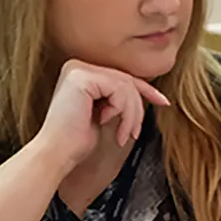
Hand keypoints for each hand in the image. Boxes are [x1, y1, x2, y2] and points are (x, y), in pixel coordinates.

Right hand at [33, 60, 171, 168]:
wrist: (57, 153)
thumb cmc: (76, 140)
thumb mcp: (105, 113)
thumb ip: (118, 99)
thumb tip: (146, 93)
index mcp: (80, 73)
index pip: (121, 78)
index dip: (146, 90)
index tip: (163, 102)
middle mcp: (77, 67)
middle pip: (126, 81)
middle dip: (137, 109)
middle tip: (134, 132)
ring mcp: (78, 70)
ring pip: (126, 86)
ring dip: (131, 115)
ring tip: (123, 134)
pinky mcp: (81, 77)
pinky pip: (119, 89)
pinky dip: (121, 110)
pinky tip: (105, 122)